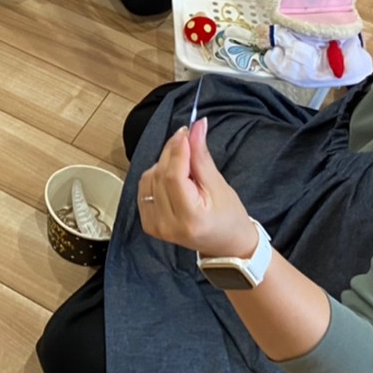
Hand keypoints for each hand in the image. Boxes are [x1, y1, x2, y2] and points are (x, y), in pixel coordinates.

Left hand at [136, 119, 256, 256]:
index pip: (174, 176)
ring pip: (149, 179)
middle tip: (187, 137)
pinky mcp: (148, 223)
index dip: (178, 149)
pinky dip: (156, 176)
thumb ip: (202, 157)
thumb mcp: (219, 186)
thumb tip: (195, 128)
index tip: (186, 130)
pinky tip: (172, 176)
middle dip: (172, 151)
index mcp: (189, 218)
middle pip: (160, 175)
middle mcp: (167, 224)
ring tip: (185, 164)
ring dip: (164, 163)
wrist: (226, 244)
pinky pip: (144, 188)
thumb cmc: (229, 218)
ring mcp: (155, 226)